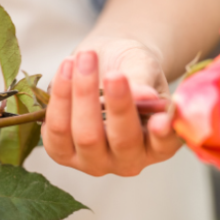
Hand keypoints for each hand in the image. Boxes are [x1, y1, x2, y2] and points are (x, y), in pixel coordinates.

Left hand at [42, 38, 181, 176]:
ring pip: (86, 136)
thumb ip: (142, 83)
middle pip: (122, 142)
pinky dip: (60, 96)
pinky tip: (67, 68)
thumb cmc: (130, 67)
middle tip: (114, 74)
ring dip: (83, 94)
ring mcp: (94, 160)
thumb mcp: (143, 67)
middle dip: (117, 105)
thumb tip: (145, 97)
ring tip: (84, 58)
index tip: (160, 120)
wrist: (101, 62)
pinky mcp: (62, 152)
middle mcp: (128, 160)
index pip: (163, 144)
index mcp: (157, 146)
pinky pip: (56, 130)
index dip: (163, 135)